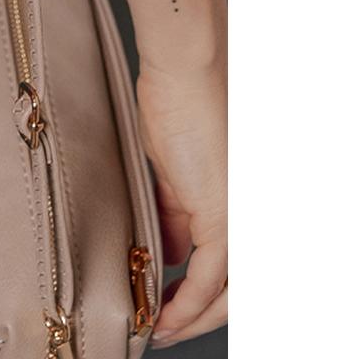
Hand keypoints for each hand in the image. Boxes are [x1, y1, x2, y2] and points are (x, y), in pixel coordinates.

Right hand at [135, 58, 226, 345]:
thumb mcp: (171, 171)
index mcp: (230, 205)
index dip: (196, 295)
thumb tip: (163, 249)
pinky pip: (208, 277)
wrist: (183, 74)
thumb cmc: (176, 105)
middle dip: (195, 316)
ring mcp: (236, 217)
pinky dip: (187, 302)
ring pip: (224, 292)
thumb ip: (172, 213)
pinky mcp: (222, 216)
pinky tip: (165, 312)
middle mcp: (242, 215)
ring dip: (191, 316)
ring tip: (159, 325)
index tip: (164, 305)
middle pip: (230, 290)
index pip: (221, 267)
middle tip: (163, 327)